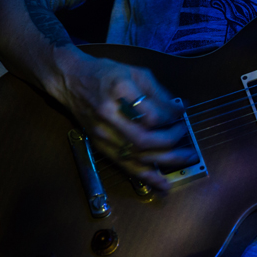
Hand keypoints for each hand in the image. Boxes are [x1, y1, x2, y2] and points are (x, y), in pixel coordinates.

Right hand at [50, 52, 193, 190]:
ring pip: (137, 155)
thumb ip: (158, 91)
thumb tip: (179, 110)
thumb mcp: (134, 72)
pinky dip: (146, 176)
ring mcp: (102, 133)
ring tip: (186, 157)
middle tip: (183, 131)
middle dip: (171, 140)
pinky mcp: (100, 145)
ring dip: (165, 160)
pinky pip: (125, 165)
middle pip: (144, 139)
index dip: (171, 117)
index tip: (181, 112)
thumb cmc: (105, 74)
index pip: (152, 114)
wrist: (70, 80)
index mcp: (119, 91)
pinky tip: (163, 183)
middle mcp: (108, 114)